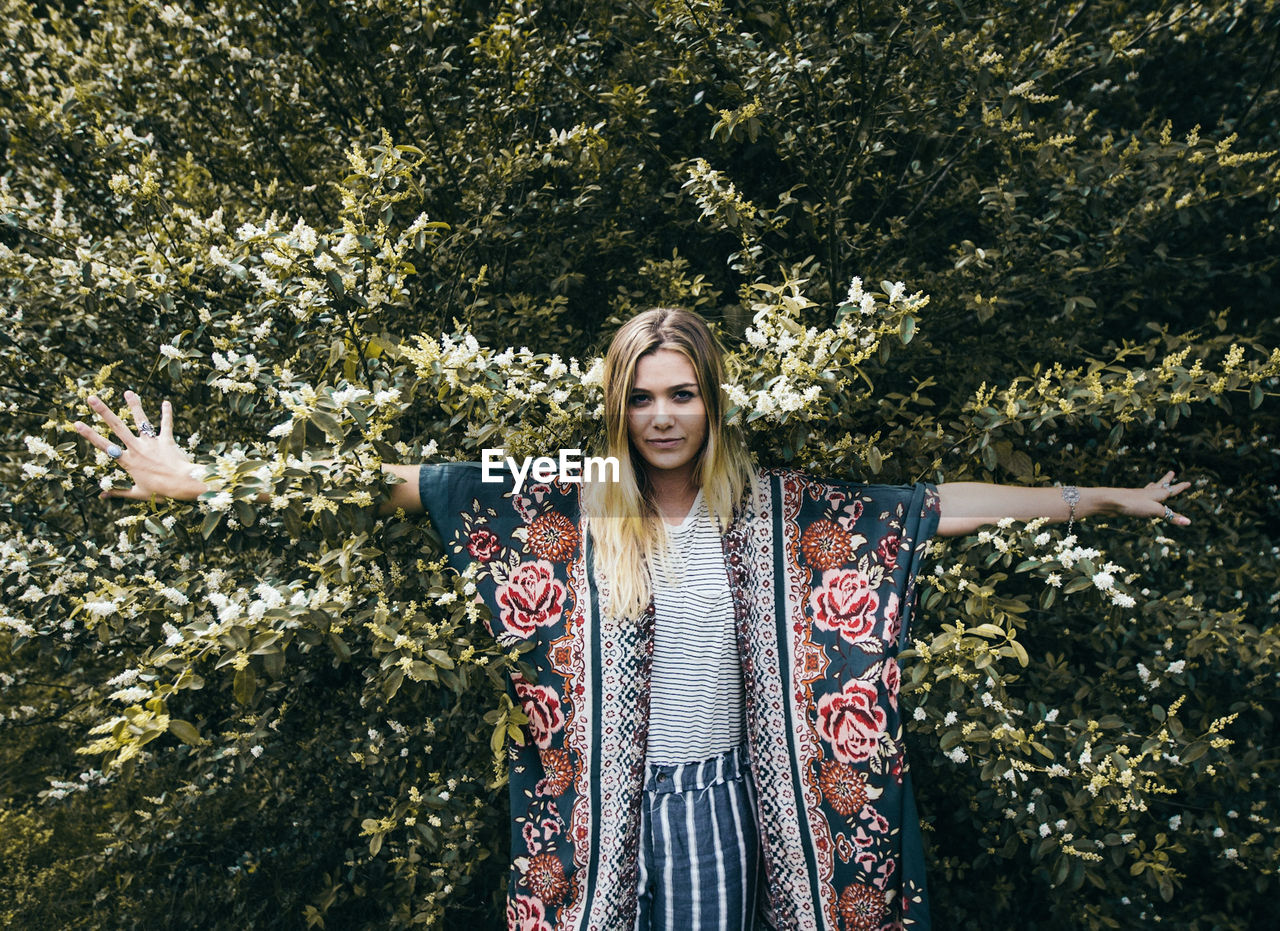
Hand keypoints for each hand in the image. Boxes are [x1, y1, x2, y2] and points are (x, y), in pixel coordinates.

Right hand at [73, 391, 207, 501]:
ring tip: (128, 392)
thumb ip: (118, 492)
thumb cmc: (160, 492)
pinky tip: (166, 402)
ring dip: (134, 406)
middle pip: (117, 427)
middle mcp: (137, 448)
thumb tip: (101, 496)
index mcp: (127, 461)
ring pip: (141, 421)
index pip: (104, 446)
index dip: (89, 435)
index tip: (77, 423)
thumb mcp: (137, 493)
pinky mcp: (166, 440)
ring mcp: (151, 443)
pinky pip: (166, 425)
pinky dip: (167, 414)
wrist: (181, 484)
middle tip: (91, 398)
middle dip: (103, 411)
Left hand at [1114, 470, 1191, 525]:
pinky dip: (1143, 494)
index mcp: (1157, 494)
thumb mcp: (1155, 511)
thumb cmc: (1133, 504)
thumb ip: (1171, 516)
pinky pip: (1139, 496)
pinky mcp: (1130, 501)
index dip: (1180, 487)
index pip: (1172, 490)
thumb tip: (1189, 522)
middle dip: (1167, 480)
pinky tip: (1138, 495)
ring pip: (1149, 489)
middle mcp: (1148, 493)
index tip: (1188, 482)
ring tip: (1155, 483)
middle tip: (1172, 472)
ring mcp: (1138, 496)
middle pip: (1160, 485)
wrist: (1110, 501)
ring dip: (1155, 486)